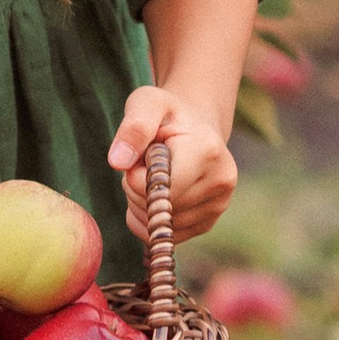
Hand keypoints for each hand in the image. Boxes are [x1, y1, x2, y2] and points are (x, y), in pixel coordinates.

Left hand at [107, 86, 236, 243]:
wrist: (196, 129)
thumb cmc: (166, 115)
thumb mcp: (146, 104)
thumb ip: (133, 128)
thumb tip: (118, 163)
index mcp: (207, 151)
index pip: (159, 187)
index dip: (136, 177)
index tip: (141, 156)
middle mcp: (220, 182)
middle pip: (157, 208)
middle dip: (137, 189)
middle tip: (146, 164)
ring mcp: (218, 206)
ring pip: (157, 225)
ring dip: (141, 204)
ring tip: (154, 176)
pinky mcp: (208, 223)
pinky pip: (162, 236)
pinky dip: (147, 220)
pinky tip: (156, 195)